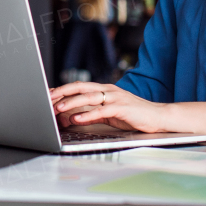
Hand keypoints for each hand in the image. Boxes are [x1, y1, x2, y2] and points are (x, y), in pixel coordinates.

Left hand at [48, 82, 168, 132]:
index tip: (48, 94)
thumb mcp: (108, 113)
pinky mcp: (122, 108)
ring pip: (89, 97)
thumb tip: (70, 117)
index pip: (79, 86)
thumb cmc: (133, 115)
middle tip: (47, 98)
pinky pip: (101, 110)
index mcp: (104, 89)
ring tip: (58, 108)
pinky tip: (77, 119)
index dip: (63, 89)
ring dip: (72, 102)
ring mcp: (116, 97)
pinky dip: (88, 115)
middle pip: (81, 87)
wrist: (157, 117)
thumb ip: (91, 113)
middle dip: (62, 92)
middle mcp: (108, 90)